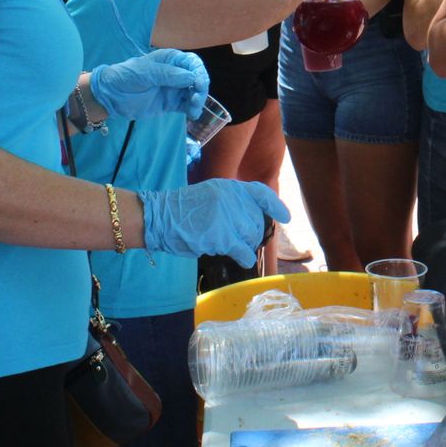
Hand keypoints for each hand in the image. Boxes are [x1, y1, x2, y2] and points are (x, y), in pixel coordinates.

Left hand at [90, 49, 209, 119]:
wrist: (111, 96)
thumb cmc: (127, 77)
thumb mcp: (146, 72)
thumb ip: (169, 74)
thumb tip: (191, 77)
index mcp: (171, 60)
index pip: (192, 63)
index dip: (199, 72)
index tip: (198, 84)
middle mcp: (176, 73)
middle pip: (197, 78)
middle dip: (200, 88)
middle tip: (196, 99)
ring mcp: (174, 89)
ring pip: (194, 93)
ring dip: (198, 100)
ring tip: (193, 109)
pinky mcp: (171, 104)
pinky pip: (186, 106)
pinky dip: (192, 110)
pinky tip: (192, 116)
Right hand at [137, 180, 290, 265]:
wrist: (159, 217)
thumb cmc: (182, 210)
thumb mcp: (210, 195)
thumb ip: (232, 202)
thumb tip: (252, 219)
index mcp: (230, 187)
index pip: (260, 193)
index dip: (275, 205)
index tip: (286, 217)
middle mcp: (232, 199)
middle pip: (257, 221)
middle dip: (252, 234)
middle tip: (238, 239)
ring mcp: (228, 217)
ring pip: (251, 236)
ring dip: (245, 245)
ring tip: (230, 246)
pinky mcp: (222, 236)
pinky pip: (243, 250)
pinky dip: (245, 256)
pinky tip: (243, 259)